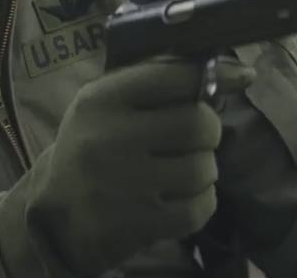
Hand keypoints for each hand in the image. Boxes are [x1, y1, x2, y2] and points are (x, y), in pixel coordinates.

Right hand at [23, 55, 253, 274]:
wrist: (56, 215)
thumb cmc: (95, 147)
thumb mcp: (108, 103)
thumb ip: (161, 80)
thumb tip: (240, 73)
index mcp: (102, 99)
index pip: (176, 75)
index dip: (212, 77)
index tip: (229, 82)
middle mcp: (111, 137)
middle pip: (198, 123)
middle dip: (208, 131)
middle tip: (194, 139)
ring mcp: (125, 184)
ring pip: (203, 167)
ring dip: (203, 170)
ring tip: (181, 171)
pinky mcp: (137, 223)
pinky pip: (199, 208)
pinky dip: (201, 203)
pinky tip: (181, 198)